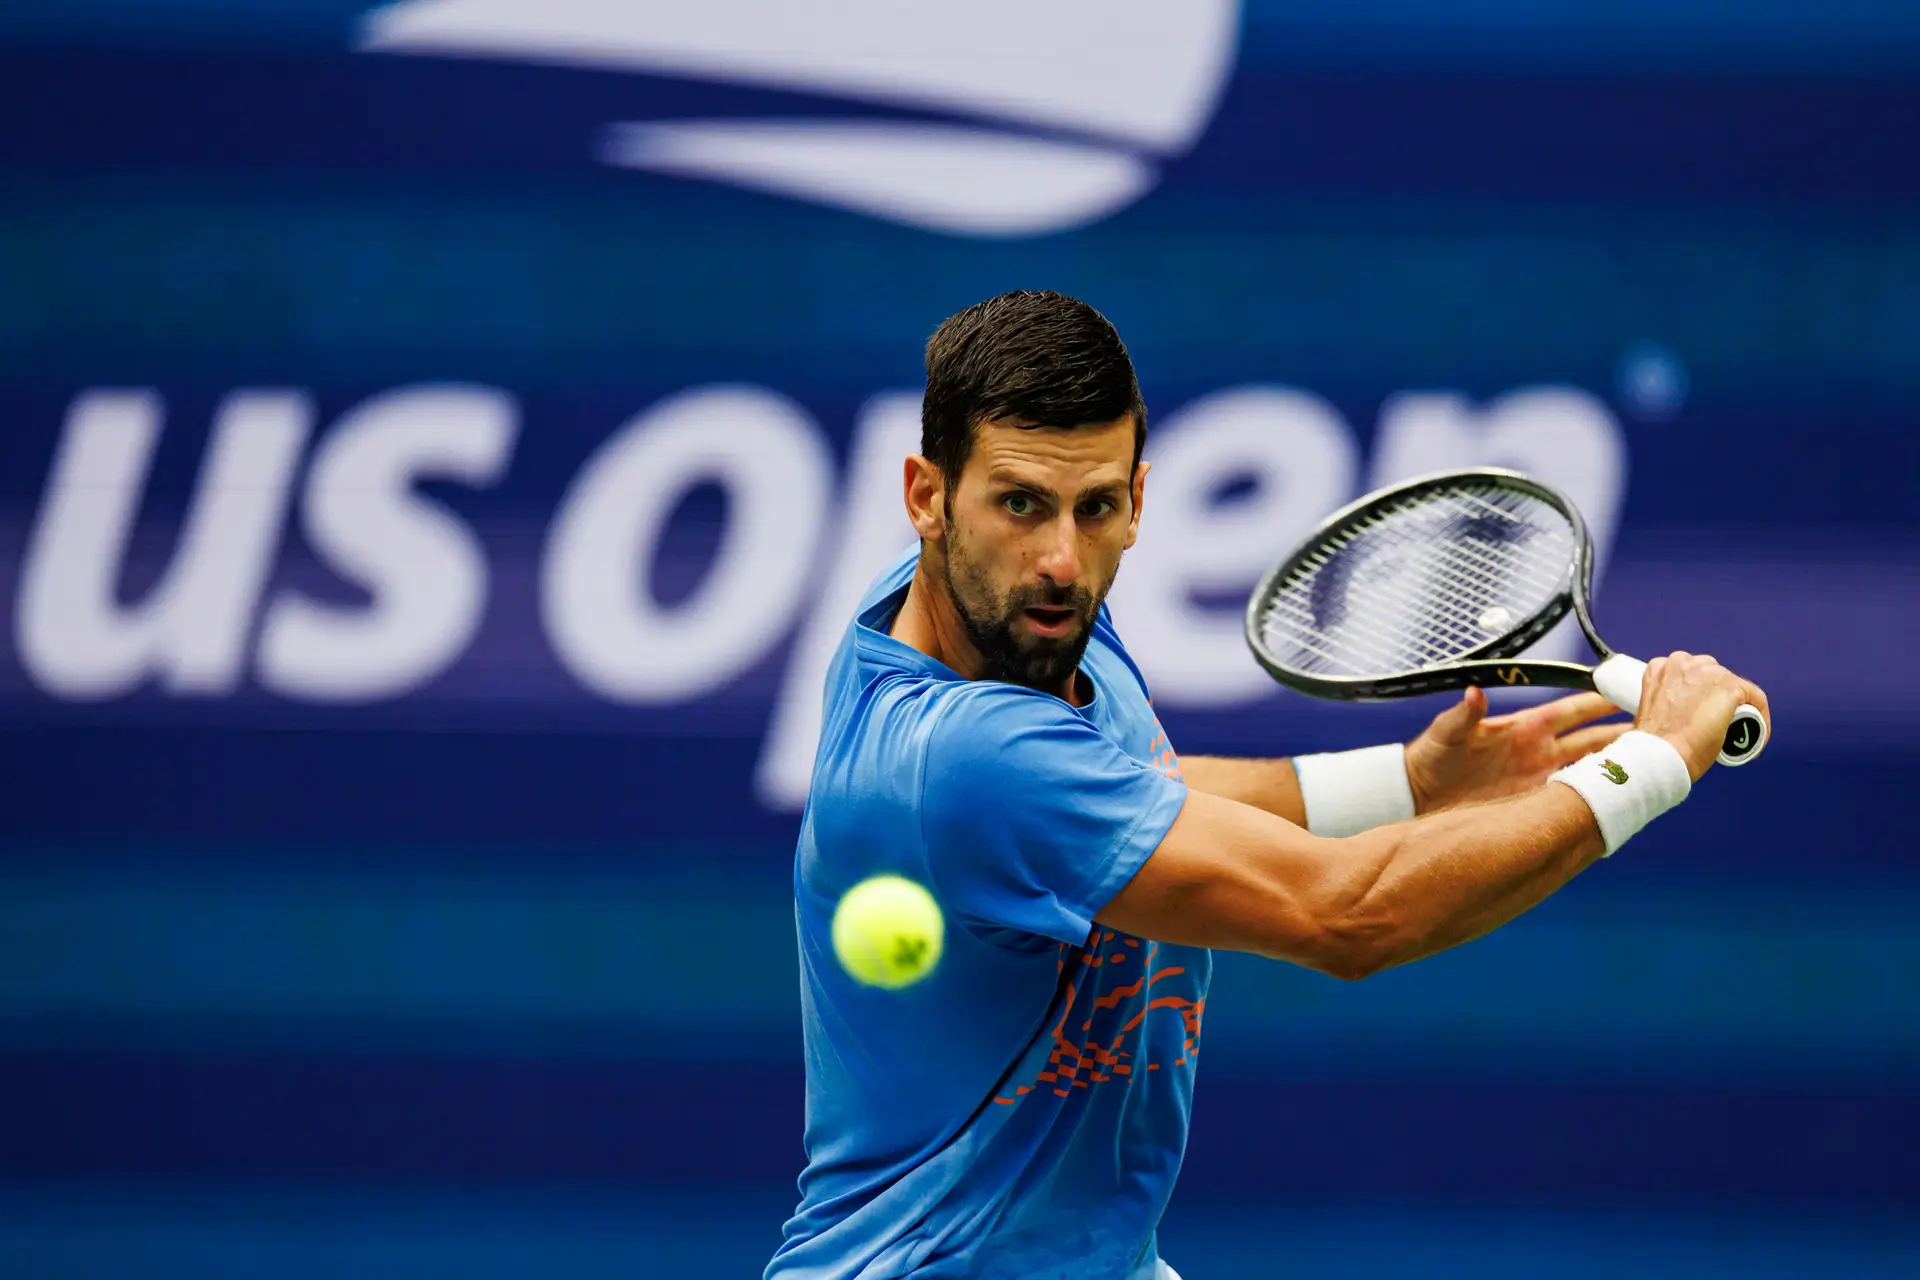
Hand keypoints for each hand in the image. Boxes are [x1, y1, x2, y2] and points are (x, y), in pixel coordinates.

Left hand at [1404, 686, 1630, 812]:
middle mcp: (1539, 750)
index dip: (1599, 701)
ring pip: (1590, 768)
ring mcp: (1540, 776)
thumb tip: (1473, 694)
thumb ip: (1463, 716)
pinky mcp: (1534, 801)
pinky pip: (1573, 797)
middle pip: (1593, 739)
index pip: (1572, 710)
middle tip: (1658, 729)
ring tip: (1651, 762)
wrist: (1420, 795)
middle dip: (1624, 734)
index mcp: (1525, 726)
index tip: (1629, 692)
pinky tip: (1619, 797)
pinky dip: (1595, 796)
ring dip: (1617, 765)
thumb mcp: (1447, 734)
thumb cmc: (1433, 757)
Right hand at [1633, 651, 1770, 779]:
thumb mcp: (1645, 715)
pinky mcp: (1730, 687)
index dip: (1697, 696)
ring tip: (1736, 735)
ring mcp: (1708, 672)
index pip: (1690, 675)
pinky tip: (1755, 739)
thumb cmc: (1649, 745)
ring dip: (1738, 708)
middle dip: (1717, 699)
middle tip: (1717, 727)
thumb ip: (1659, 706)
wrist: (1658, 755)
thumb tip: (1664, 721)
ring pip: (1734, 687)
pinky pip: (1756, 699)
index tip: (1699, 718)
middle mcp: (1683, 661)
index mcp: (1660, 667)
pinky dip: (1761, 719)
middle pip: (1713, 677)